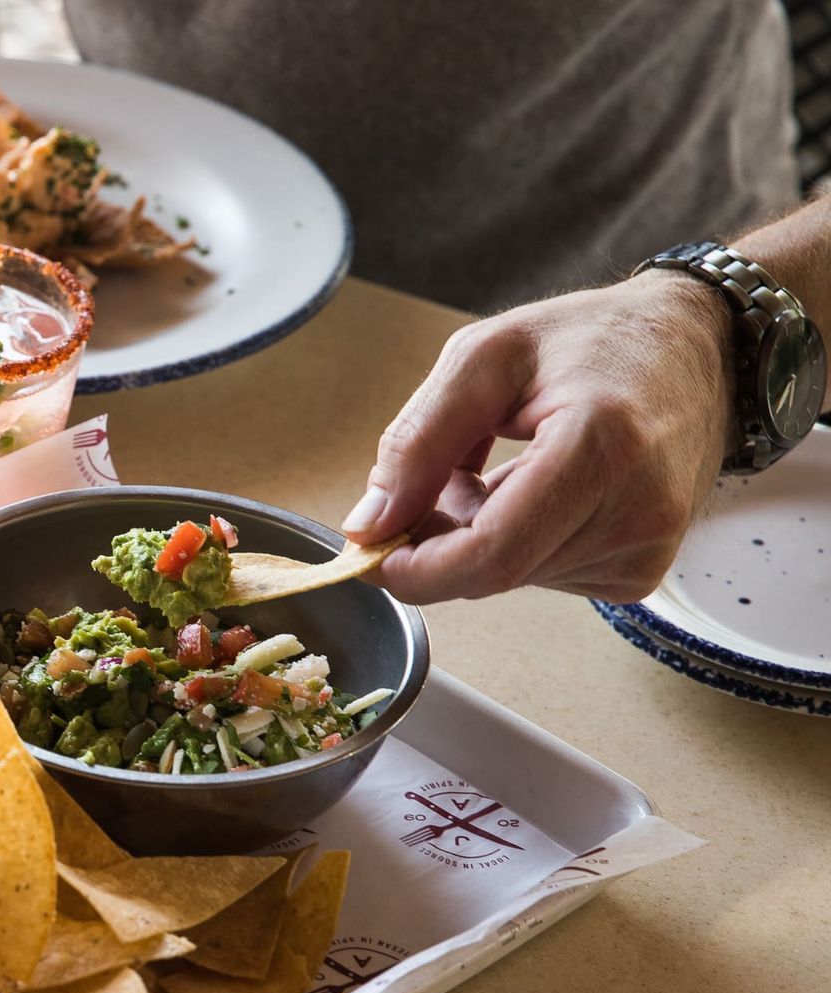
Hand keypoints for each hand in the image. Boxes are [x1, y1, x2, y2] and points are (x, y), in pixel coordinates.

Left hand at [342, 271, 737, 603]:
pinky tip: (533, 492)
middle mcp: (638, 509)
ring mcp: (647, 546)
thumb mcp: (484, 357)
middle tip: (436, 478)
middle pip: (493, 571)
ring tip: (498, 468)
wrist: (697, 349)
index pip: (492, 553)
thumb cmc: (592, 341)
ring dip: (475, 537)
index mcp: (602, 446)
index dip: (417, 567)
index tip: (370, 548)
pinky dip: (515, 543)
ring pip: (510, 578)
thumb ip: (416, 441)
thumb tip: (368, 524)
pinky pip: (542, 576)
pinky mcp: (642, 569)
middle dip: (439, 541)